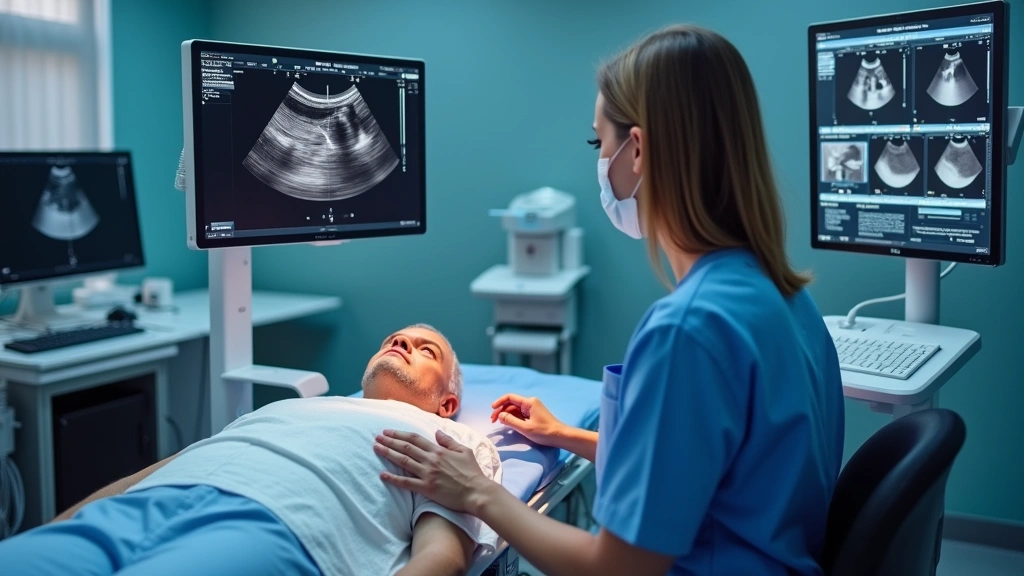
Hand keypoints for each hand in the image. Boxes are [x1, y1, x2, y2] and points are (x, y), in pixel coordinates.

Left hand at [374, 429, 489, 513]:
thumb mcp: (464, 451)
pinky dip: (393, 478)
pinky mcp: (426, 488)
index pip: (415, 439)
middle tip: (376, 437)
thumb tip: (437, 432)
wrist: (476, 492)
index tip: (388, 431)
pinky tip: (382, 475)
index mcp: (439, 450)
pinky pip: (406, 483)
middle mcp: (431, 460)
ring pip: (403, 461)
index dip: (400, 434)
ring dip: (388, 454)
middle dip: (389, 441)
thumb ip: (449, 441)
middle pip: (406, 447)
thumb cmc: (473, 472)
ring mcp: (427, 474)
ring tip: (376, 448)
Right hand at [490, 394, 564, 446]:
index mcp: (529, 402)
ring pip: (515, 410)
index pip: (510, 397)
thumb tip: (500, 415)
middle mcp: (530, 403)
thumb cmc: (544, 432)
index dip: (499, 402)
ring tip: (498, 423)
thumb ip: (511, 421)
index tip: (492, 409)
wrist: (560, 436)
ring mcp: (532, 409)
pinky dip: (512, 418)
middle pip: (511, 404)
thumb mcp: (525, 428)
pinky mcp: (533, 415)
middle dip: (501, 411)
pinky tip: (507, 424)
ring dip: (506, 415)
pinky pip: (520, 414)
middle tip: (492, 421)